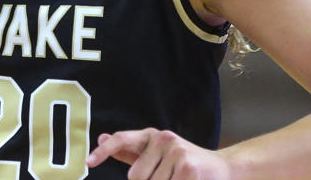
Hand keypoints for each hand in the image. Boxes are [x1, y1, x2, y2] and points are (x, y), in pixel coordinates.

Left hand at [86, 128, 231, 179]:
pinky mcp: (187, 167)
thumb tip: (102, 137)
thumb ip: (130, 151)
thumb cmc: (184, 165)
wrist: (222, 169)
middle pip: (134, 177)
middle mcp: (162, 138)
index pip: (122, 140)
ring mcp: (176, 152)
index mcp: (151, 136)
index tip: (88, 162)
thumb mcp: (156, 155)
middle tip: (167, 178)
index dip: (104, 151)